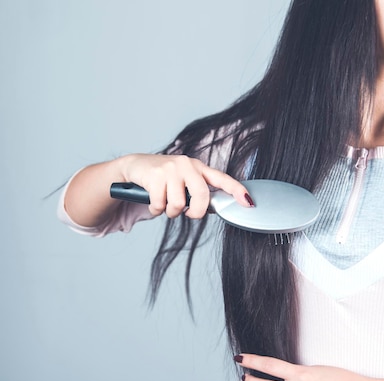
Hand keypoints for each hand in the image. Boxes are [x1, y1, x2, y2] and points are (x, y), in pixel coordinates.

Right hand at [118, 153, 252, 218]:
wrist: (135, 167)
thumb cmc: (162, 178)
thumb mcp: (183, 183)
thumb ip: (198, 194)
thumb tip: (214, 209)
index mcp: (198, 168)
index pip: (222, 179)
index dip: (236, 190)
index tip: (248, 202)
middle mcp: (187, 165)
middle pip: (202, 195)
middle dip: (195, 212)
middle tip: (188, 214)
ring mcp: (171, 168)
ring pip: (179, 204)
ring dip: (170, 212)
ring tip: (165, 204)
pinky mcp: (155, 175)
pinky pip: (160, 204)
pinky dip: (156, 209)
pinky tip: (153, 202)